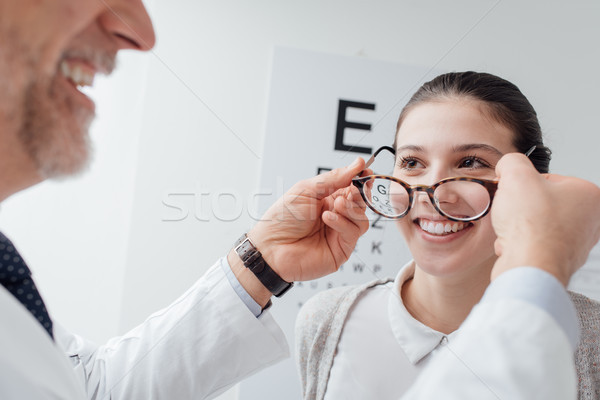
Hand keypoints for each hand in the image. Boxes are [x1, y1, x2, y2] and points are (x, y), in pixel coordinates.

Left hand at [247, 157, 368, 282]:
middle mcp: (335, 215)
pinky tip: (328, 218)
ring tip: (334, 205)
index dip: (361, 178)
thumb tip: (356, 165)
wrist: (270, 247)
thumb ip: (334, 178)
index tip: (365, 170)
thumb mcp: (307, 190)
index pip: (352, 186)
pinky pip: (354, 232)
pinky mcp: (342, 249)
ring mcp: (339, 233)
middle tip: (353, 188)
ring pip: (361, 217)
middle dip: (359, 192)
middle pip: (360, 202)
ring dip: (351, 208)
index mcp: (327, 199)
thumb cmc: (281, 220)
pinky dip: (343, 222)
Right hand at [491, 153, 599, 284]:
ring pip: (534, 224)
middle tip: (511, 210)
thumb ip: (512, 162)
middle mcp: (589, 220)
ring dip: (516, 226)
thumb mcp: (517, 176)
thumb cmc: (532, 227)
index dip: (522, 184)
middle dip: (519, 207)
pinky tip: (513, 245)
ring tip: (512, 230)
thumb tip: (508, 166)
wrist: (529, 268)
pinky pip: (531, 244)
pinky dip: (518, 244)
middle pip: (540, 202)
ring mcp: (576, 243)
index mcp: (589, 195)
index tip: (513, 191)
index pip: (547, 178)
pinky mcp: (559, 261)